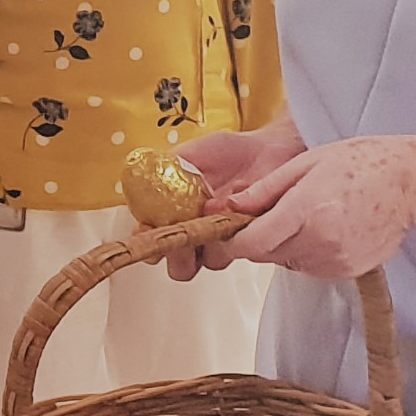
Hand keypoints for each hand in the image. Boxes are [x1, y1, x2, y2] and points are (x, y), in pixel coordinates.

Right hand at [161, 118, 299, 274]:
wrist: (270, 150)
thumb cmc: (231, 152)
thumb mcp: (194, 152)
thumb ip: (170, 164)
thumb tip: (147, 172)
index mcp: (174, 216)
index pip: (151, 239)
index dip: (146, 241)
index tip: (146, 231)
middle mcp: (197, 233)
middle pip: (177, 265)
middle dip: (177, 256)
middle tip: (182, 237)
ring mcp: (223, 239)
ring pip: (210, 262)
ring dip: (210, 242)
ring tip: (213, 214)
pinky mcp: (249, 239)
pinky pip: (241, 247)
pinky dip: (238, 229)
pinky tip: (238, 204)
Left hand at [217, 134, 415, 277]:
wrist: (414, 182)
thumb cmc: (365, 164)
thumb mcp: (306, 163)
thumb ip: (264, 190)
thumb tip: (230, 206)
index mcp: (306, 211)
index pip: (251, 244)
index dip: (234, 240)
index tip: (229, 229)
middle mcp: (319, 242)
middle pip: (265, 254)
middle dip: (260, 237)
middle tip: (275, 212)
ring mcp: (335, 260)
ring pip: (286, 262)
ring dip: (285, 245)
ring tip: (309, 216)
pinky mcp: (347, 271)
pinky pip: (310, 267)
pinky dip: (307, 252)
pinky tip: (326, 228)